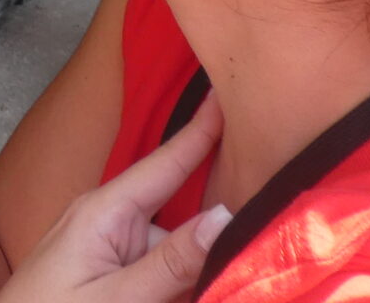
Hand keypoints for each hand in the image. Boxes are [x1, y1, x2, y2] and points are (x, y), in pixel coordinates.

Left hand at [0, 96, 229, 302]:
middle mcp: (111, 222)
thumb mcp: (114, 299)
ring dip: (201, 267)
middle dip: (220, 220)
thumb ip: (171, 263)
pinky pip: (161, 274)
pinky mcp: (114, 278)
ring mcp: (113, 251)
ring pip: (178, 252)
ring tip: (216, 278)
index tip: (230, 89)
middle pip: (183, 213)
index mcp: (104, 211)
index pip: (166, 162)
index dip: (202, 128)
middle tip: (264, 208)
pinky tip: (204, 288)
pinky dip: (181, 285)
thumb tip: (227, 216)